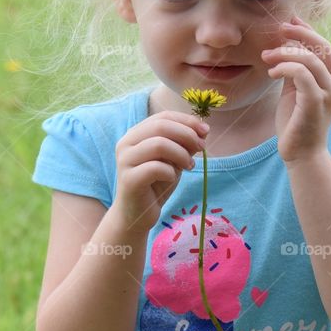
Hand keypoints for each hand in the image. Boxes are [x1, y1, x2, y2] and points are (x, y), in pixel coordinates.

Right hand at [112, 110, 208, 229]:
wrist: (137, 214)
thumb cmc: (156, 184)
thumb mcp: (174, 159)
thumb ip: (185, 143)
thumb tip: (203, 129)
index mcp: (136, 133)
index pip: (163, 116)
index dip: (186, 120)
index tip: (205, 130)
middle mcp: (126, 143)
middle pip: (161, 126)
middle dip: (187, 135)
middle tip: (201, 147)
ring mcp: (125, 160)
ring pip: (159, 144)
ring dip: (181, 153)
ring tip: (189, 165)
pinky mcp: (128, 179)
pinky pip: (156, 167)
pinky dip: (171, 171)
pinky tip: (173, 178)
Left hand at [261, 15, 330, 164]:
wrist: (302, 155)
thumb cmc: (296, 123)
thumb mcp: (295, 91)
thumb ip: (295, 70)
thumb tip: (287, 47)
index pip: (325, 47)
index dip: (308, 31)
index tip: (291, 21)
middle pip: (323, 47)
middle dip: (300, 33)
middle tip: (280, 28)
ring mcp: (328, 94)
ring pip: (309, 59)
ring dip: (285, 53)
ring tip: (267, 57)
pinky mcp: (315, 103)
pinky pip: (301, 74)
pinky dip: (285, 67)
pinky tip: (271, 72)